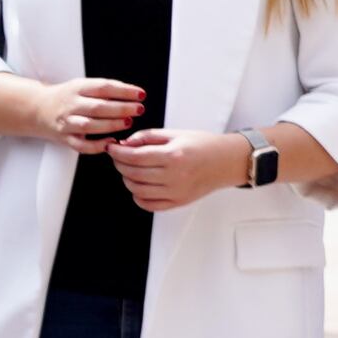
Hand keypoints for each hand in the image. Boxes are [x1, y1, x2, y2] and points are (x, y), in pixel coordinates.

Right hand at [26, 74, 146, 149]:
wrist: (37, 109)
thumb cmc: (66, 97)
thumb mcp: (81, 86)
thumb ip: (102, 90)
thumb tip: (132, 95)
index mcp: (77, 88)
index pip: (103, 87)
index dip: (124, 91)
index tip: (140, 94)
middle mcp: (71, 105)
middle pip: (98, 107)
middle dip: (121, 108)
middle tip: (139, 109)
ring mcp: (67, 123)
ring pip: (90, 125)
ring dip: (111, 125)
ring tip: (128, 123)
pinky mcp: (64, 138)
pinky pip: (81, 146)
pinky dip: (97, 146)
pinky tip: (111, 143)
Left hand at [106, 129, 240, 210]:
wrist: (227, 161)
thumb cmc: (203, 145)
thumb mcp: (176, 133)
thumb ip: (148, 137)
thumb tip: (125, 143)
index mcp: (173, 156)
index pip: (135, 156)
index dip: (118, 152)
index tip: (110, 147)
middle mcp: (174, 176)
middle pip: (133, 173)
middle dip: (119, 163)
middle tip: (118, 156)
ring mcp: (176, 192)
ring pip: (137, 190)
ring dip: (126, 179)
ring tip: (128, 168)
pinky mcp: (178, 202)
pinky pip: (149, 205)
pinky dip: (138, 196)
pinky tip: (138, 186)